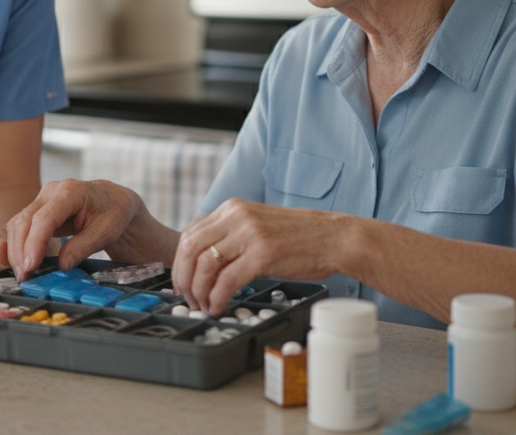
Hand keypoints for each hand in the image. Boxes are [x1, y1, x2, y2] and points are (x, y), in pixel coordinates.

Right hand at [0, 179, 142, 280]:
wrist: (111, 200)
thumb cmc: (112, 212)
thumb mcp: (106, 232)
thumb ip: (83, 247)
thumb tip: (62, 265)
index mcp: (70, 191)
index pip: (44, 218)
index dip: (34, 243)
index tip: (30, 266)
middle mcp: (50, 192)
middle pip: (24, 222)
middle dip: (20, 252)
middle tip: (24, 278)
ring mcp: (40, 200)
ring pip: (17, 225)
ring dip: (15, 252)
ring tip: (23, 276)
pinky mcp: (35, 212)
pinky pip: (18, 228)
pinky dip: (12, 246)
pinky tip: (10, 262)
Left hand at [171, 199, 347, 314]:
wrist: (335, 238)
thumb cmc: (299, 238)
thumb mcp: (257, 227)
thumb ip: (231, 238)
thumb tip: (204, 264)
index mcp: (232, 209)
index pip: (190, 233)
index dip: (180, 262)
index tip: (182, 282)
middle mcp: (237, 216)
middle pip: (190, 248)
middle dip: (183, 277)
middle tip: (187, 298)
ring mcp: (250, 234)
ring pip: (205, 265)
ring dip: (198, 291)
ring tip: (203, 305)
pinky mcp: (263, 254)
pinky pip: (227, 280)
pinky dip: (217, 298)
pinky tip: (218, 307)